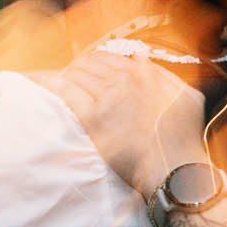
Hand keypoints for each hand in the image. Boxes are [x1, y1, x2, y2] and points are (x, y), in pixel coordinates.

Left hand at [48, 51, 206, 197]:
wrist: (175, 168)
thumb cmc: (184, 137)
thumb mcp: (186, 97)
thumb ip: (163, 75)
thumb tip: (140, 58)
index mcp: (144, 74)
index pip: (108, 58)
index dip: (94, 62)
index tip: (86, 69)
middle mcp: (125, 81)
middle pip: (90, 63)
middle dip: (77, 68)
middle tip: (69, 76)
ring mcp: (109, 98)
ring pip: (77, 74)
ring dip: (65, 75)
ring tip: (57, 82)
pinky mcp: (95, 119)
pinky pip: (66, 92)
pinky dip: (52, 83)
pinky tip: (40, 82)